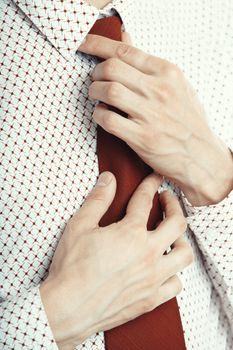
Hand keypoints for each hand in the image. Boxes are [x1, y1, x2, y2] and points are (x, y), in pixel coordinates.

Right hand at [40, 172, 192, 349]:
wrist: (68, 308)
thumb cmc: (72, 266)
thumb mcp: (80, 225)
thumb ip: (98, 200)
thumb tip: (109, 178)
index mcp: (131, 233)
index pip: (146, 200)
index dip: (151, 184)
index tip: (156, 177)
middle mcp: (148, 254)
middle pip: (176, 223)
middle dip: (175, 205)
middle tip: (167, 199)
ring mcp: (153, 278)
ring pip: (184, 255)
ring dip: (182, 239)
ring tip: (173, 234)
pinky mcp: (151, 299)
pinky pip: (176, 284)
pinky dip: (174, 273)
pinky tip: (166, 268)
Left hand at [79, 34, 232, 205]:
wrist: (201, 155)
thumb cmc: (187, 120)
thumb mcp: (177, 85)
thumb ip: (149, 65)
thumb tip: (125, 38)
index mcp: (168, 73)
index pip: (125, 50)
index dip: (98, 45)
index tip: (83, 44)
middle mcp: (159, 90)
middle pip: (112, 68)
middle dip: (96, 73)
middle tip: (95, 80)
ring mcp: (151, 114)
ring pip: (109, 91)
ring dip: (95, 92)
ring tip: (97, 98)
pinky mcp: (142, 138)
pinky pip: (109, 119)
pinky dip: (98, 115)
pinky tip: (102, 116)